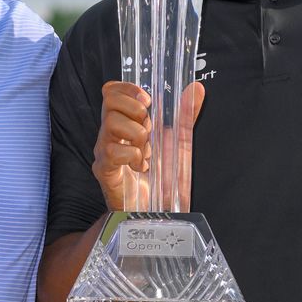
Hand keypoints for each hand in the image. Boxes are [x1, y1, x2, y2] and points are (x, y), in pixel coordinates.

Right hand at [92, 81, 204, 210]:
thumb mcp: (179, 142)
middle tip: (149, 129)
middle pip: (109, 101)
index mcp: (123, 123)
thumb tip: (197, 88)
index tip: (148, 100)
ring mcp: (104, 151)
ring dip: (137, 135)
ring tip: (146, 152)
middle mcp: (109, 134)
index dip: (128, 89)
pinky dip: (132, 156)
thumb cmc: (163, 178)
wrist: (158, 212)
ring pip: (111, 123)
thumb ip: (186, 115)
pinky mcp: (104, 171)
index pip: (111, 92)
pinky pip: (113, 152)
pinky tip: (140, 166)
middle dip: (136, 110)